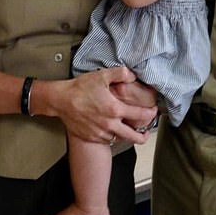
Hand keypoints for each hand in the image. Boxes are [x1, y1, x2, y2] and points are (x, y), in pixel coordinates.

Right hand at [37, 66, 157, 144]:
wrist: (61, 101)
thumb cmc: (81, 87)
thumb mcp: (102, 75)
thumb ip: (121, 73)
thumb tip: (134, 75)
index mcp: (115, 109)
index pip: (139, 115)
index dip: (150, 114)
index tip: (154, 112)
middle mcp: (109, 124)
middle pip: (133, 136)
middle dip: (143, 136)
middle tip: (147, 133)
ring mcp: (100, 132)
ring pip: (119, 139)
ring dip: (126, 135)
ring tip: (130, 131)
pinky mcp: (92, 137)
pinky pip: (107, 140)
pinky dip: (112, 136)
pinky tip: (112, 130)